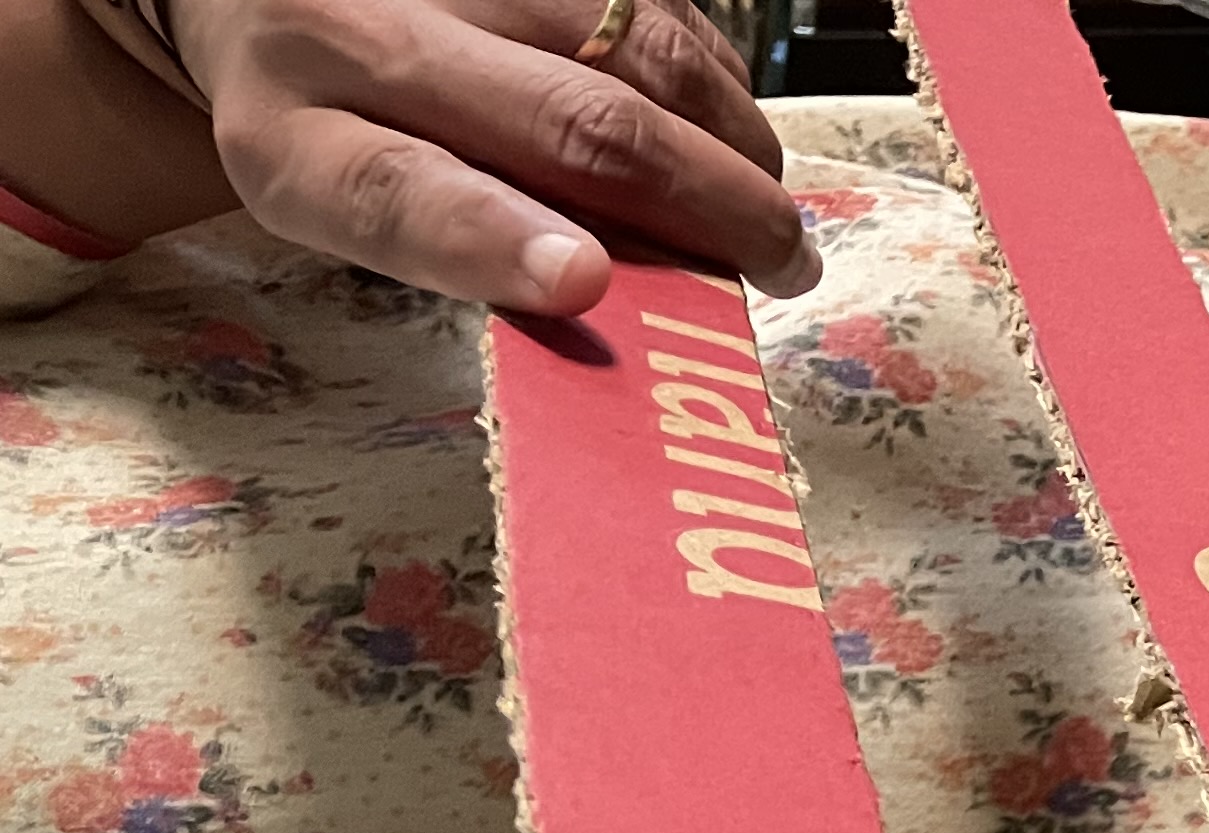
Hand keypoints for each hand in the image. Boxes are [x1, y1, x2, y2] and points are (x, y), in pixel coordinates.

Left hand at [181, 0, 815, 312]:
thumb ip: (452, 251)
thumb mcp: (339, 202)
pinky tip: (718, 131)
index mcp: (299, 140)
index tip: (580, 281)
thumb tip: (612, 301)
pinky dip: (716, 86)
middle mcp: (372, 29)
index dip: (490, 240)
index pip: (391, 190)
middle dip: (704, 207)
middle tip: (783, 268)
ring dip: (735, 149)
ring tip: (765, 212)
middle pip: (573, 126)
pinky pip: (667, 13)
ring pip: (648, 59)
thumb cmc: (323, 118)